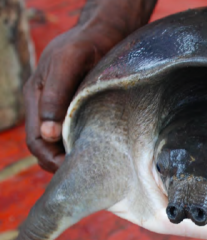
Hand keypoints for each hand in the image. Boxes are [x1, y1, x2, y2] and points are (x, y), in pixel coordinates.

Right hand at [24, 27, 120, 171]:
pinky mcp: (78, 108)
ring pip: (61, 143)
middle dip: (61, 164)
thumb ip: (56, 96)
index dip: (51, 159)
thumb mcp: (68, 64)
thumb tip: (49, 134)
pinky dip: (84, 146)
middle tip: (89, 175)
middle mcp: (46, 106)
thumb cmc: (85, 45)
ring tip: (96, 168)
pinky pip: (75, 134)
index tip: (74, 170)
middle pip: (46, 147)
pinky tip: (101, 152)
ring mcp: (62, 108)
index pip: (37, 141)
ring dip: (73, 157)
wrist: (103, 32)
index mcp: (37, 98)